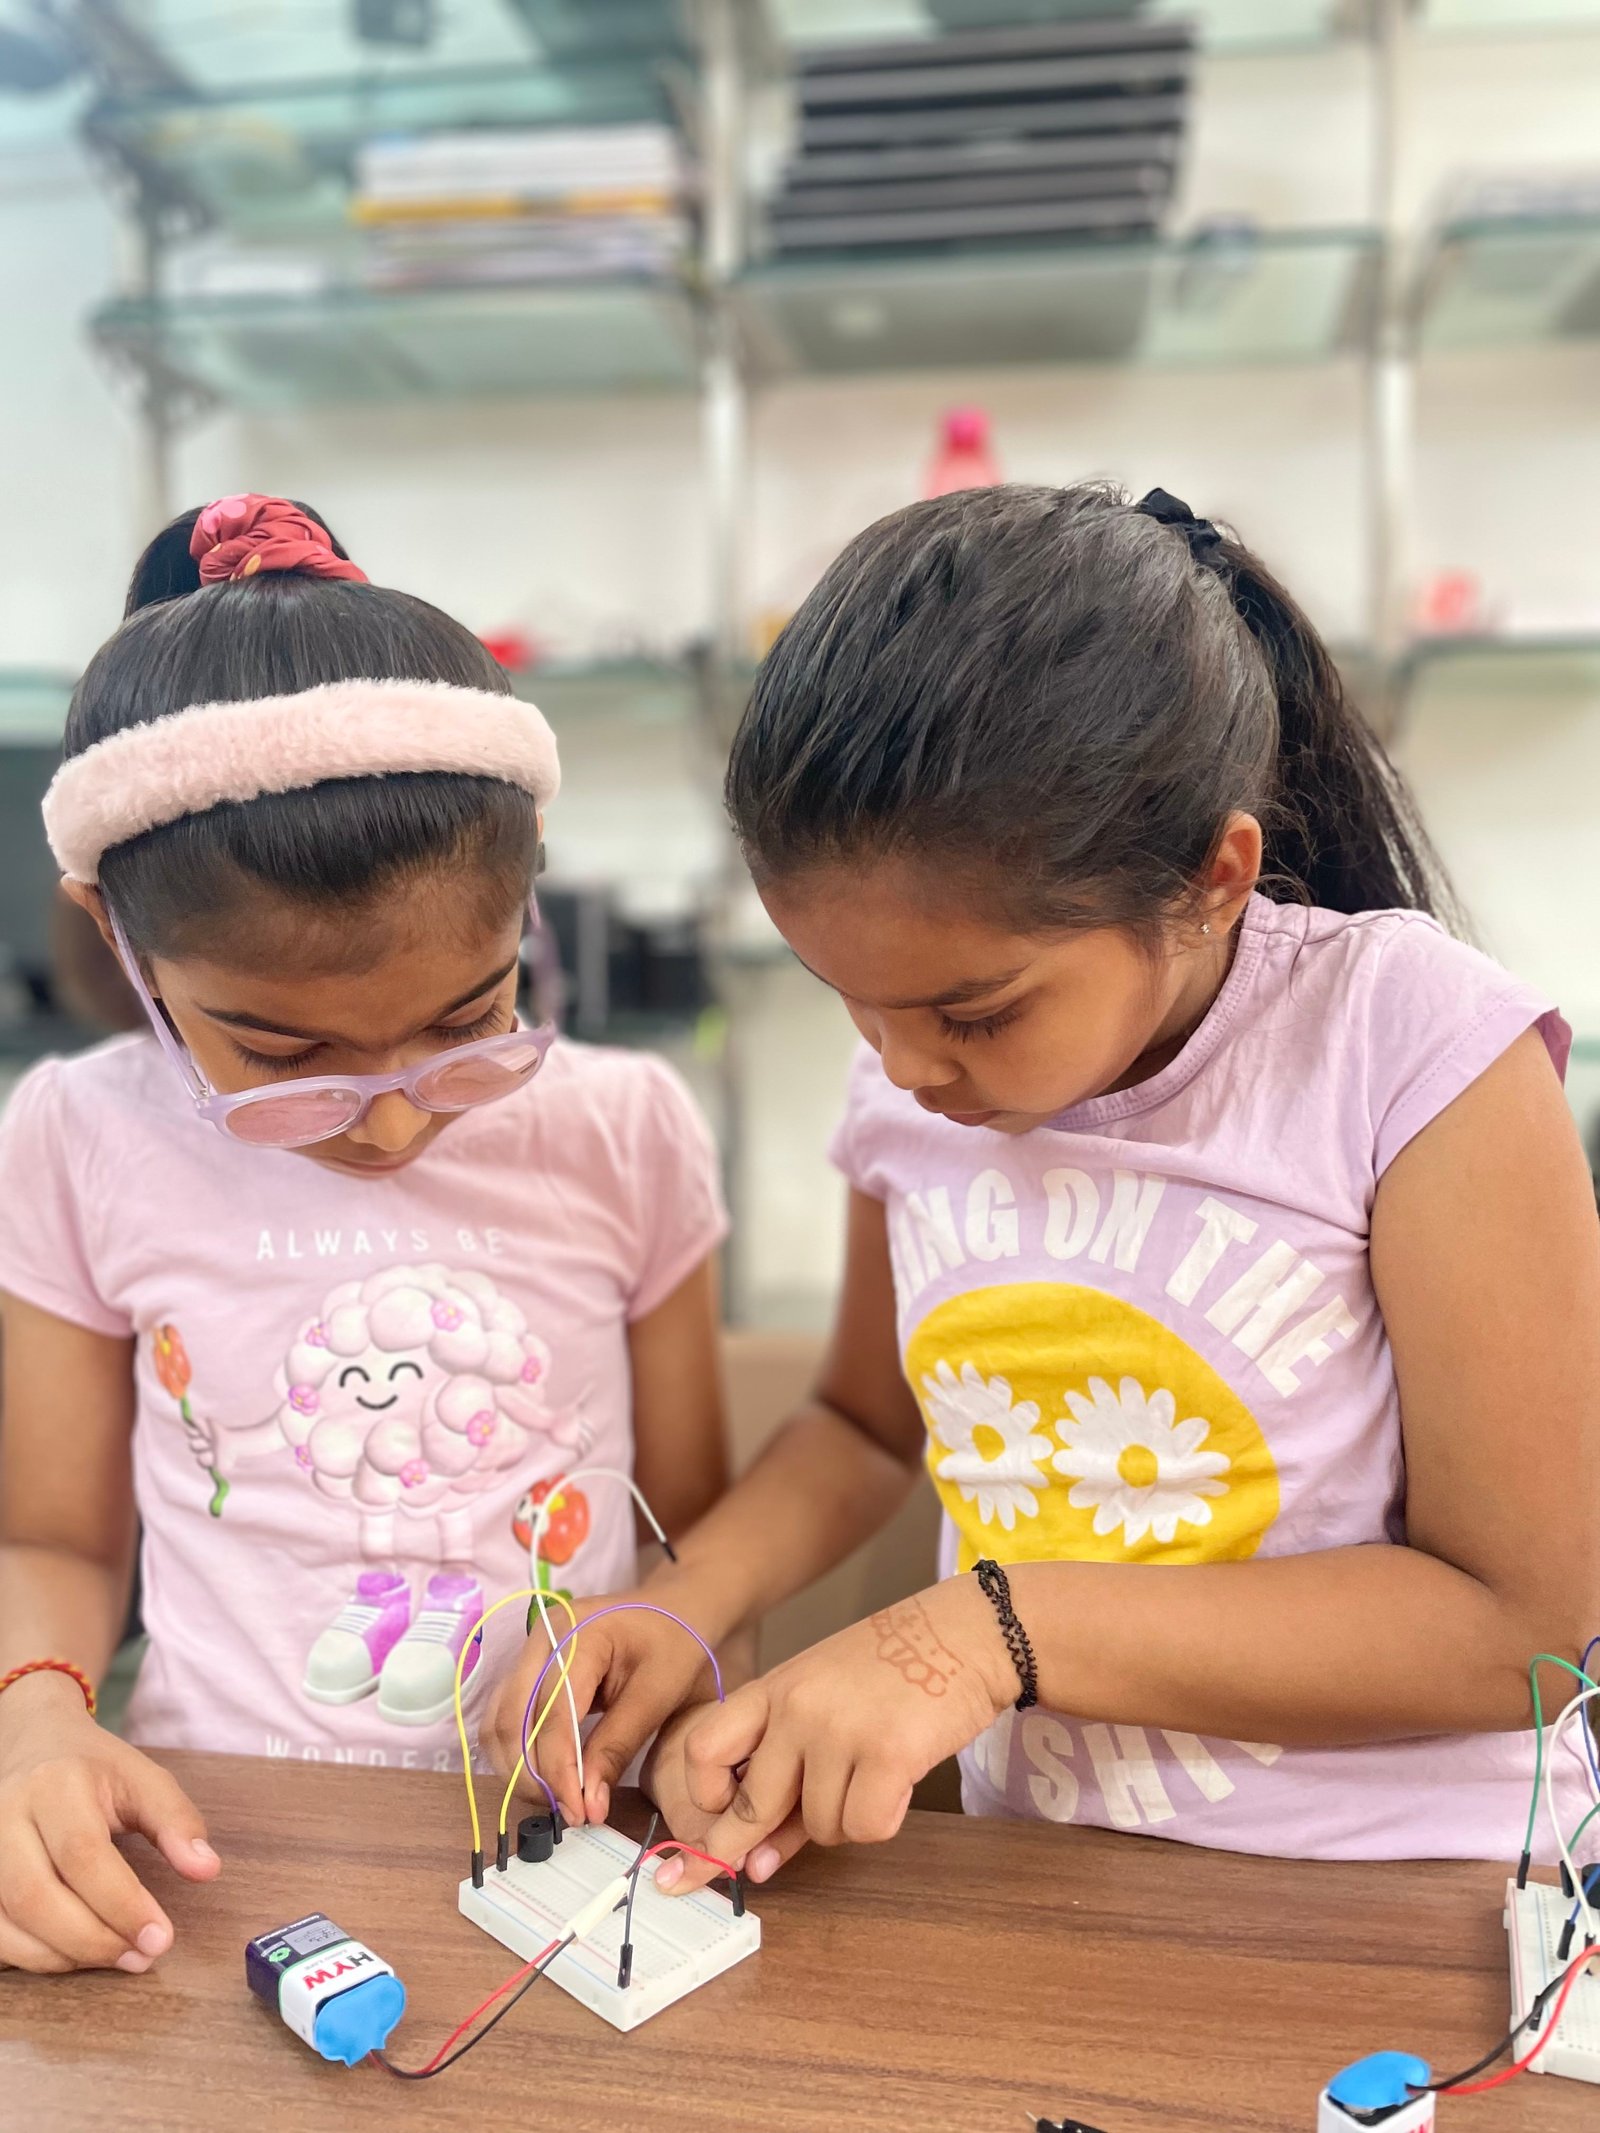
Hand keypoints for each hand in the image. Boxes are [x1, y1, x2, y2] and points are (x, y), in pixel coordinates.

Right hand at [0, 1676, 219, 1972]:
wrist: (31, 1743)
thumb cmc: (93, 1768)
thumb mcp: (143, 1778)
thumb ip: (176, 1821)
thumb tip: (206, 1870)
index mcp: (55, 1785)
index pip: (83, 1855)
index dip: (121, 1905)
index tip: (160, 1937)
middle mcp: (5, 1818)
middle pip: (36, 1897)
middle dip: (91, 1940)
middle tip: (141, 1957)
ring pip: (5, 1925)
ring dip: (61, 1957)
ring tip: (114, 1958)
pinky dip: (29, 1957)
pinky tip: (71, 1954)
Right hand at [483, 1578, 720, 1827]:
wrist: (676, 1607)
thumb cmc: (675, 1643)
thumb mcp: (658, 1694)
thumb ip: (618, 1748)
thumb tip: (587, 1807)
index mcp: (577, 1633)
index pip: (552, 1715)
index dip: (559, 1772)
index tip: (578, 1814)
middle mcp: (540, 1637)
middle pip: (510, 1720)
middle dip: (531, 1776)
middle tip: (567, 1813)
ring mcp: (529, 1650)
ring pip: (499, 1722)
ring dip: (519, 1769)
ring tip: (558, 1800)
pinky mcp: (528, 1667)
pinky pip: (508, 1716)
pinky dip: (520, 1753)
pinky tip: (548, 1777)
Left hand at [661, 1579, 1011, 1895]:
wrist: (965, 1632)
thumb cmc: (894, 1672)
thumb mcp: (826, 1706)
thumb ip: (788, 1775)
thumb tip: (753, 1862)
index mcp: (774, 1688)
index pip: (704, 1750)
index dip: (705, 1798)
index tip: (715, 1823)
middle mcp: (798, 1706)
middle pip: (752, 1806)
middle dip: (752, 1845)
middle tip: (758, 1867)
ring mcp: (841, 1729)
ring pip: (819, 1827)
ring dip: (843, 1822)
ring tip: (872, 1779)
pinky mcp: (889, 1753)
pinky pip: (866, 1827)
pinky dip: (882, 1821)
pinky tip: (899, 1786)